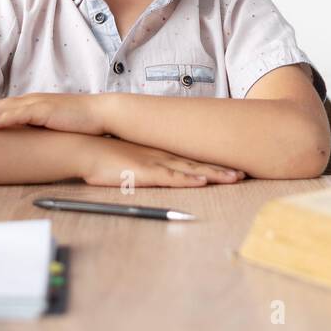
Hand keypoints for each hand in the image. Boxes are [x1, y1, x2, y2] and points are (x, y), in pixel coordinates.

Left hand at [0, 93, 104, 134]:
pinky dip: (1, 119)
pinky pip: (17, 116)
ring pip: (1, 107)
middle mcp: (31, 101)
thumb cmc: (80, 121)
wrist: (100, 113)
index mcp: (33, 105)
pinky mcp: (43, 112)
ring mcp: (36, 105)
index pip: (3, 106)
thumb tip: (29, 138)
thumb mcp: (55, 124)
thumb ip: (39, 128)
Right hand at [81, 137, 245, 187]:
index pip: (192, 160)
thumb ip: (143, 165)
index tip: (233, 168)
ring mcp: (156, 163)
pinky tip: (203, 181)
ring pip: (192, 170)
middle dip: (223, 169)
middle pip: (199, 163)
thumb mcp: (129, 160)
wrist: (85, 149)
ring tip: (235, 177)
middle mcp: (163, 156)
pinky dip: (188, 179)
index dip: (214, 164)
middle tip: (245, 173)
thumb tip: (151, 172)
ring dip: (214, 174)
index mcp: (160, 154)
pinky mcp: (145, 172)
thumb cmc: (104, 157)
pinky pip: (171, 177)